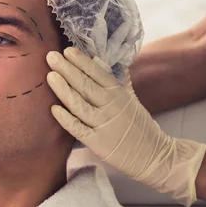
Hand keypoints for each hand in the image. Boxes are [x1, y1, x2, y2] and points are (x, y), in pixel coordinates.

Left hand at [46, 47, 205, 206]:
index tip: (67, 50)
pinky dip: (66, 119)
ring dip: (64, 90)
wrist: (155, 156)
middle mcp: (111, 107)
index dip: (82, 62)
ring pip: (80, 105)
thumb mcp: (131, 100)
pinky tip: (54, 109)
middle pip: (86, 86)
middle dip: (68, 70)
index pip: (98, 74)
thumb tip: (100, 60)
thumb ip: (116, 80)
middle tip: (51, 56)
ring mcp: (104, 125)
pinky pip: (78, 129)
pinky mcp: (98, 143)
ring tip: (50, 76)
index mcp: (119, 94)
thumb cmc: (139, 126)